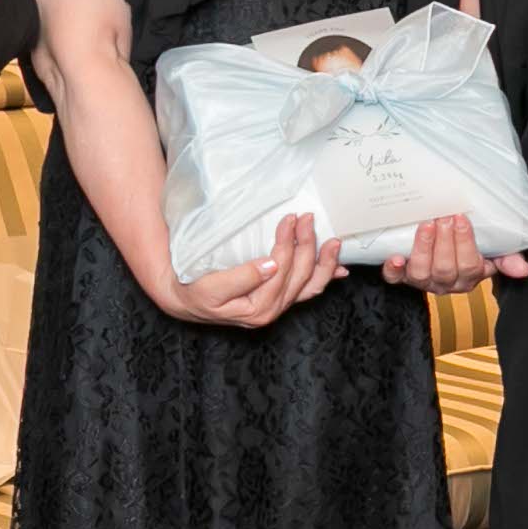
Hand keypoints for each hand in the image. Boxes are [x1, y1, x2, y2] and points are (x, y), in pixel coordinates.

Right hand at [157, 214, 340, 327]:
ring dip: (325, 261)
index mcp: (259, 308)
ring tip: (334, 241)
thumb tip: (270, 265)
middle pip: (300, 275)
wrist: (187, 302)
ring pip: (311, 284)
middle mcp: (273, 309)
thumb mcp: (211, 288)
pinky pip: (309, 290)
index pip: (282, 271)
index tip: (289, 219)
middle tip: (307, 218)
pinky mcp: (280, 299)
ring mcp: (279, 305)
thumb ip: (242, 278)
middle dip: (307, 244)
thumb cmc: (196, 293)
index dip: (288, 243)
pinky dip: (325, 277)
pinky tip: (340, 269)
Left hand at [381, 212, 527, 295]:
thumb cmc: (470, 248)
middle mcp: (445, 283)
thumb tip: (523, 269)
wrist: (443, 249)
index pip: (469, 266)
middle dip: (444, 241)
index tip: (462, 218)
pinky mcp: (402, 277)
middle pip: (444, 269)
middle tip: (444, 216)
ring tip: (426, 225)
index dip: (465, 243)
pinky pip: (395, 279)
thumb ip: (507, 258)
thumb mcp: (492, 252)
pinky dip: (393, 270)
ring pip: (421, 273)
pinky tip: (394, 257)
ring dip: (423, 248)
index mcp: (468, 278)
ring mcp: (422, 281)